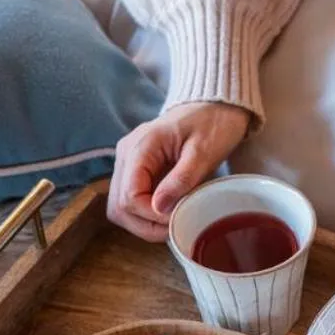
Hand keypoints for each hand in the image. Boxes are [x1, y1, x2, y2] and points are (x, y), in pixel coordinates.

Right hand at [107, 102, 251, 241]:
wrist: (215, 105)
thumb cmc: (213, 123)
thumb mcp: (203, 151)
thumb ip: (181, 179)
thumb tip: (159, 208)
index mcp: (140, 147)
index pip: (130, 196)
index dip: (151, 216)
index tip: (177, 220)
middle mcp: (126, 154)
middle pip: (119, 206)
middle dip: (145, 225)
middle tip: (174, 229)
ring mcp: (128, 162)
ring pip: (120, 207)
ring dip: (142, 223)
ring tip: (171, 225)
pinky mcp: (136, 169)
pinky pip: (131, 199)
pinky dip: (144, 214)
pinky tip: (166, 215)